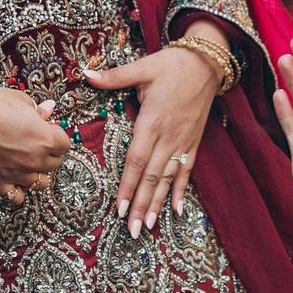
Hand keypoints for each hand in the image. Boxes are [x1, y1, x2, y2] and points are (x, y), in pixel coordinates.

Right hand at [0, 86, 71, 202]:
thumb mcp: (20, 100)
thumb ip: (38, 109)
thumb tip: (48, 109)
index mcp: (45, 139)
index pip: (65, 145)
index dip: (57, 136)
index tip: (48, 129)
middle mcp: (35, 161)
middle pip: (55, 164)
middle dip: (50, 153)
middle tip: (37, 142)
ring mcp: (18, 175)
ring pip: (40, 183)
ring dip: (38, 173)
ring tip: (27, 161)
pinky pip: (17, 197)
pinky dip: (19, 191)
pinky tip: (15, 180)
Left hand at [86, 36, 219, 235]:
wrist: (208, 62)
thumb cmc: (173, 64)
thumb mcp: (143, 67)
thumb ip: (114, 76)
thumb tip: (84, 74)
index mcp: (152, 121)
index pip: (136, 161)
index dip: (128, 186)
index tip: (120, 208)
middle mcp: (168, 137)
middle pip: (151, 177)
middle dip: (141, 204)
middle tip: (132, 230)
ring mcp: (182, 141)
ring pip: (168, 178)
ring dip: (158, 203)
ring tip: (149, 225)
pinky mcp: (193, 141)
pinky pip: (186, 170)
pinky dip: (181, 190)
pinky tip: (176, 210)